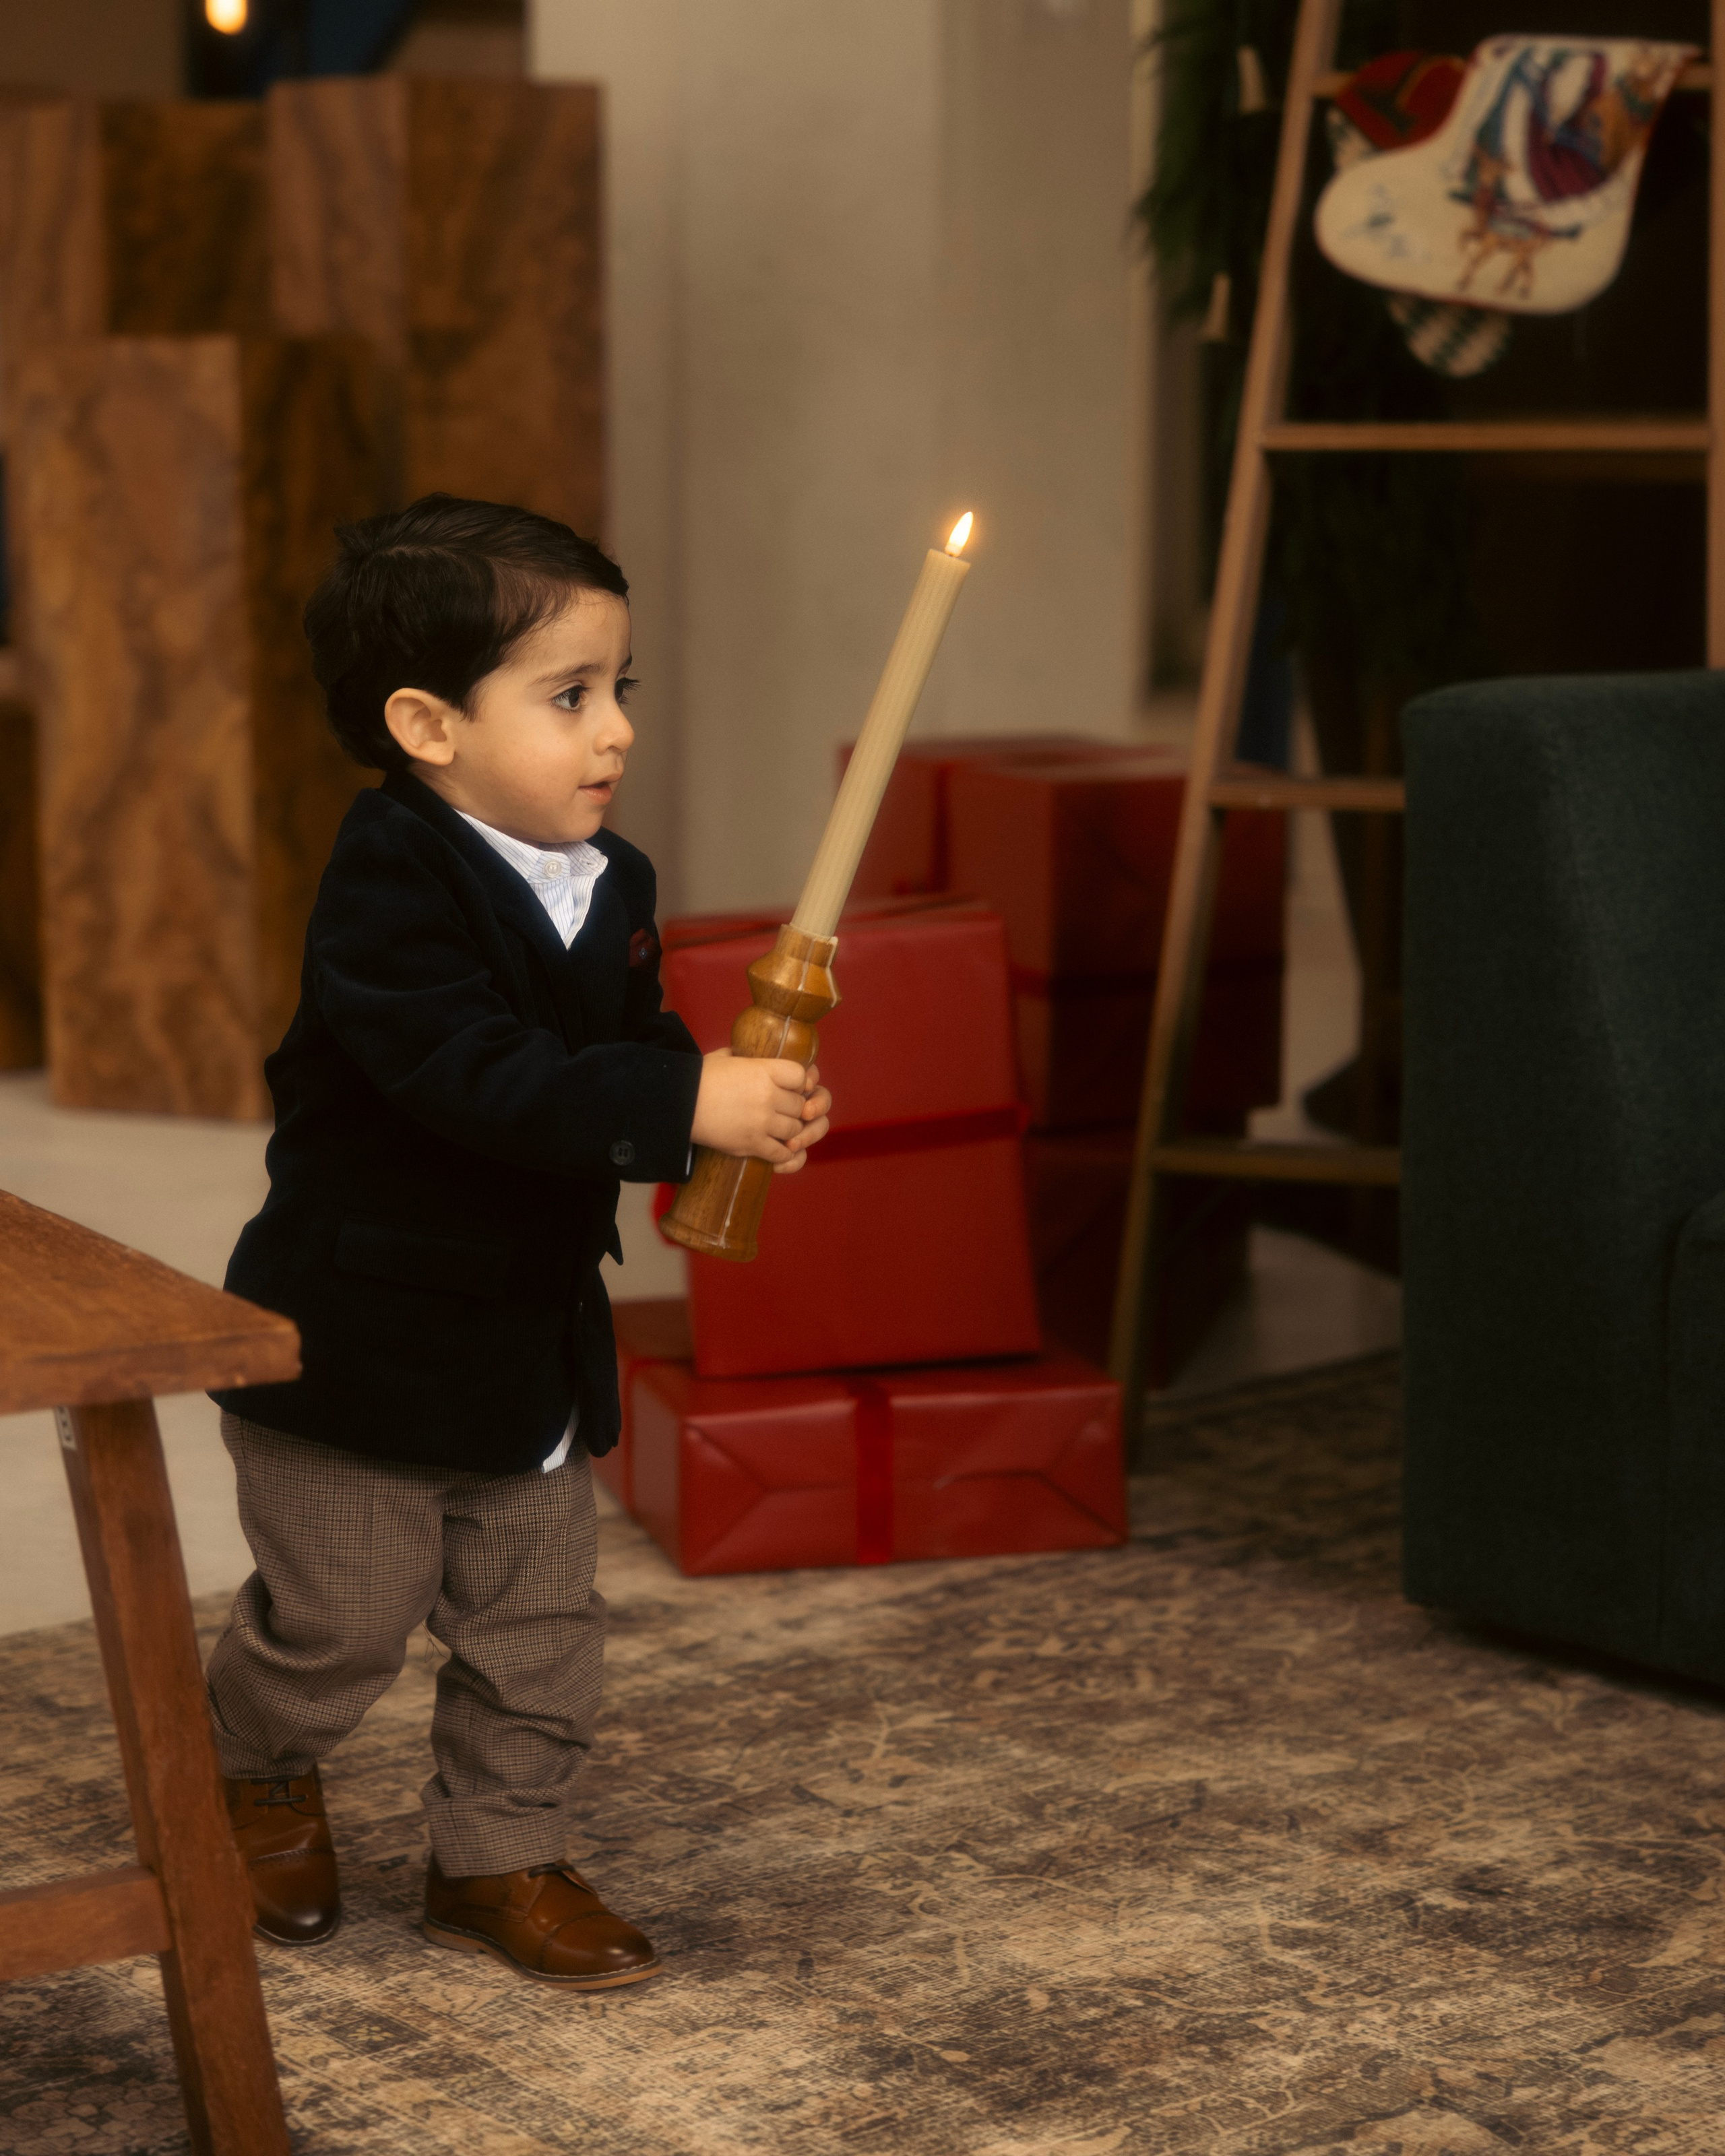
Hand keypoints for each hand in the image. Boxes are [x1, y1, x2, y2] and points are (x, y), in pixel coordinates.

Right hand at [691, 1051, 831, 1172]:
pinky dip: (782, 1153)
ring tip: (776, 1128)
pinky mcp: (752, 1144)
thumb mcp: (723, 1058)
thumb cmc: (698, 1079)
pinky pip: (781, 1153)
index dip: (798, 1083)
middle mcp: (768, 1095)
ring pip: (794, 1129)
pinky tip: (775, 1149)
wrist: (678, 1105)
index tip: (789, 1087)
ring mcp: (762, 1121)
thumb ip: (741, 1055)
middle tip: (781, 1110)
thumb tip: (744, 1054)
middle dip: (793, 1109)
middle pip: (800, 1105)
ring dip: (788, 1131)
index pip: (801, 1076)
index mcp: (763, 1070)